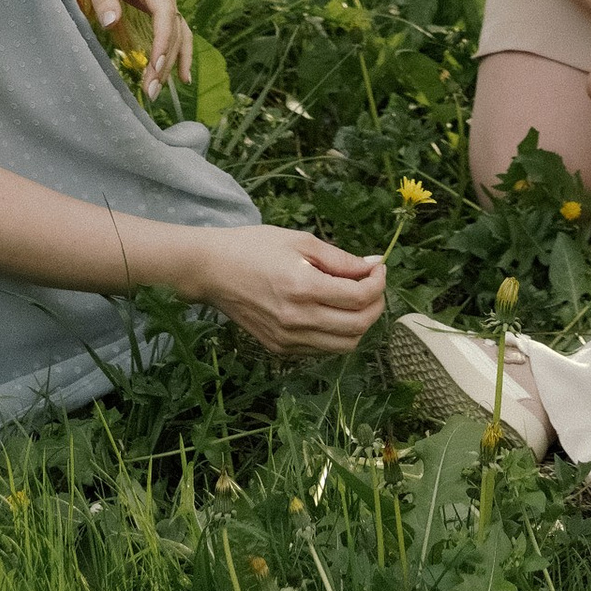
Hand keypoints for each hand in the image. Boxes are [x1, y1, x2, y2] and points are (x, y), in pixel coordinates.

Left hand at [62, 0, 191, 90]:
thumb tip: (112, 24)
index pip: (165, 12)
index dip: (163, 43)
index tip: (154, 69)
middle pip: (174, 25)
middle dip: (166, 60)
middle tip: (150, 92)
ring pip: (177, 28)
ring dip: (171, 59)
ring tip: (159, 90)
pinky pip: (171, 25)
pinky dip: (174, 48)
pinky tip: (180, 74)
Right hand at [183, 226, 387, 357]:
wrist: (212, 271)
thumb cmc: (254, 247)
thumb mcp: (300, 241)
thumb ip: (340, 258)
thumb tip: (373, 266)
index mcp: (304, 289)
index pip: (360, 297)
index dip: (378, 283)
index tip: (378, 268)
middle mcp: (298, 321)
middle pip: (358, 327)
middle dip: (375, 305)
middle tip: (372, 284)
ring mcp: (288, 340)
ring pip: (344, 346)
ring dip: (359, 324)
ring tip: (354, 299)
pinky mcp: (280, 349)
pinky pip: (322, 349)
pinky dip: (336, 334)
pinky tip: (330, 311)